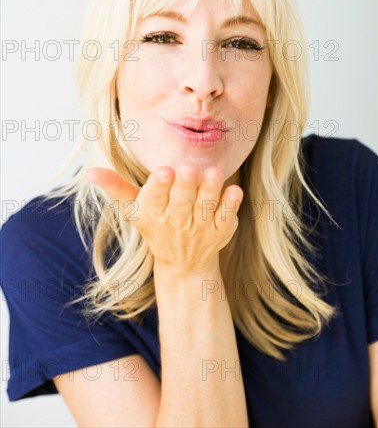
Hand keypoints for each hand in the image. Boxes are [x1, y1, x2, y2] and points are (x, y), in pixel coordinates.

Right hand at [86, 162, 243, 278]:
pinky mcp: (220, 230)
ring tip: (213, 173)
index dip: (159, 186)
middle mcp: (177, 220)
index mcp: (154, 212)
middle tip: (188, 167)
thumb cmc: (156, 225)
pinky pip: (227, 217)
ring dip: (210, 191)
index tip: (163, 171)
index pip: (154, 198)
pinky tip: (235, 190)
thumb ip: (115, 187)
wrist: (183, 262)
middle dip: (184, 185)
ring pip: (205, 206)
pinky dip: (231, 205)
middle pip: (181, 201)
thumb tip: (89, 172)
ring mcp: (200, 226)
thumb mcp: (133, 209)